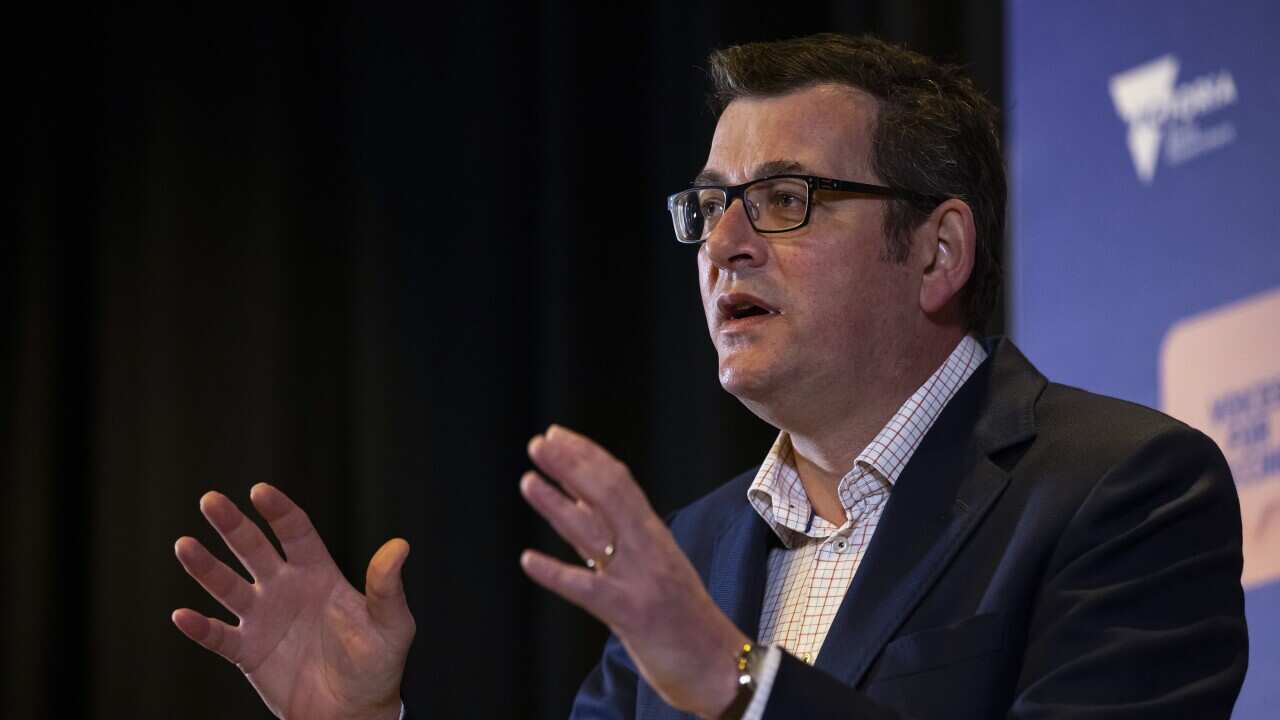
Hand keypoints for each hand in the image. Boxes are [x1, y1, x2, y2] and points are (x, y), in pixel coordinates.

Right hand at [172, 483, 413, 719]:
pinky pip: (219, 637)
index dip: (278, 511)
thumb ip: (387, 587)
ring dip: (206, 568)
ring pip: (228, 587)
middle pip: (254, 549)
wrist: (353, 713)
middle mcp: (286, 589)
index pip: (295, 533)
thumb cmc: (377, 665)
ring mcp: (264, 619)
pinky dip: (200, 628)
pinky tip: (182, 615)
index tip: (259, 491)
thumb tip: (400, 546)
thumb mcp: (391, 624)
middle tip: (210, 500)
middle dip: (232, 526)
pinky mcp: (248, 652)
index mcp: (319, 574)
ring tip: (184, 545)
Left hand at [519, 425, 748, 718]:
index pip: (620, 483)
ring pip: (593, 531)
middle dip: (570, 466)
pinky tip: (529, 561)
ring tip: (527, 481)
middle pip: (606, 494)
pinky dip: (556, 573)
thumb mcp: (660, 569)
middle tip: (538, 444)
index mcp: (655, 537)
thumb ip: (626, 542)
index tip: (558, 437)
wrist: (721, 667)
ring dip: (556, 504)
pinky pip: (587, 588)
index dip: (586, 457)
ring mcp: (639, 580)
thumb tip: (588, 509)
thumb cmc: (686, 621)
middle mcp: (648, 550)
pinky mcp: (631, 614)